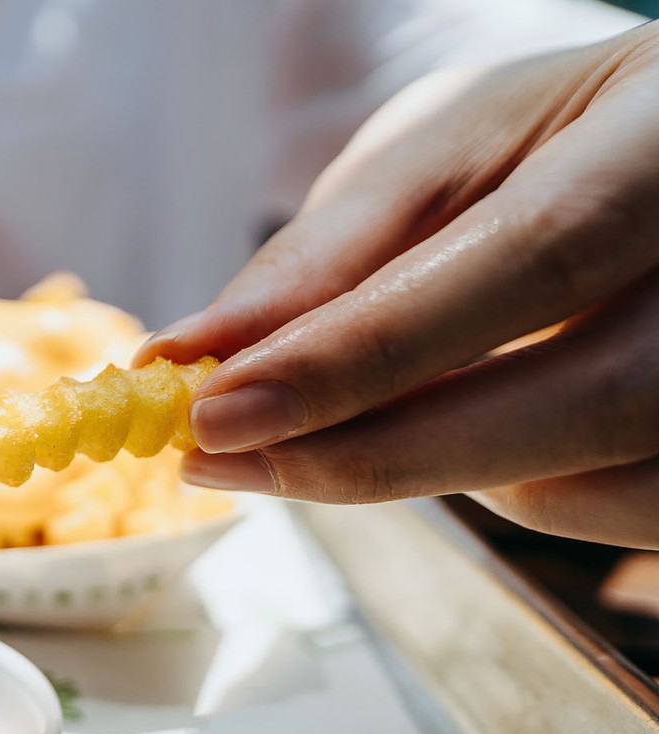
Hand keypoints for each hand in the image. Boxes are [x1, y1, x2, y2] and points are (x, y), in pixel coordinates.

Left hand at [136, 22, 658, 547]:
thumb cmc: (563, 138)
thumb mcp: (443, 149)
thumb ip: (330, 252)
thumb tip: (199, 354)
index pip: (530, 259)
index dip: (367, 353)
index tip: (221, 411)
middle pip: (587, 400)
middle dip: (378, 451)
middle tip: (225, 458)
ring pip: (600, 481)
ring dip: (447, 468)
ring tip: (357, 410)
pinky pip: (624, 513)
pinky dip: (519, 486)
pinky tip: (471, 423)